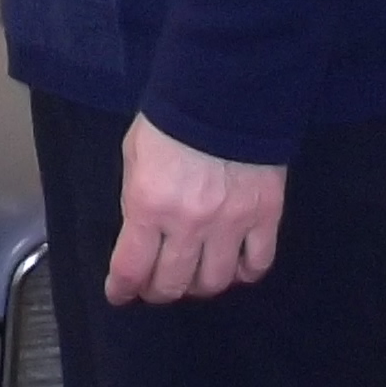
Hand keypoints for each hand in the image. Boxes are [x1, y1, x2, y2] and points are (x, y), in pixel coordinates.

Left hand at [104, 118, 285, 302]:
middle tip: (156, 286)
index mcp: (148, 205)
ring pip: (215, 282)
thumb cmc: (171, 119)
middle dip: (158, 291)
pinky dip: (244, 273)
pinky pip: (257, 264)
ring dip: (199, 286)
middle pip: (173, 283)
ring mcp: (231, 224)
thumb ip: (137, 199)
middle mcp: (188, 224)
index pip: (131, 268)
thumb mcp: (135, 155)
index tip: (120, 295)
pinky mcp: (266, 216)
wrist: (227, 91)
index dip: (122, 289)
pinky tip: (234, 267)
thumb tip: (142, 235)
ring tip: (193, 277)